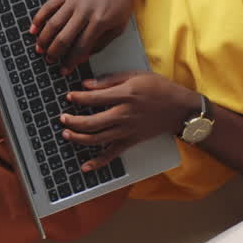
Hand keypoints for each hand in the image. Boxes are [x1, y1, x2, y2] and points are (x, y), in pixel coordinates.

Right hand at [29, 0, 138, 72]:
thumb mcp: (119, 24)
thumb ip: (101, 43)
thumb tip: (84, 56)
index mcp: (100, 22)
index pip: (80, 48)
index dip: (70, 62)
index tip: (64, 70)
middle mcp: (85, 12)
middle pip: (63, 38)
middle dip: (54, 53)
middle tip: (49, 61)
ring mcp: (74, 0)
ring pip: (53, 24)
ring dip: (44, 39)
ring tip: (39, 49)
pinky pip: (49, 6)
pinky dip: (39, 18)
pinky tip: (34, 29)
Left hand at [60, 71, 199, 171]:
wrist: (180, 109)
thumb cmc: (159, 88)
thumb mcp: (135, 75)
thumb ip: (110, 80)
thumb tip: (87, 84)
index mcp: (125, 95)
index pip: (94, 98)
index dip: (78, 98)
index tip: (69, 97)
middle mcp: (124, 114)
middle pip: (92, 122)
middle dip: (73, 121)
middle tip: (62, 118)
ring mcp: (127, 130)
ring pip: (97, 138)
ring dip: (79, 138)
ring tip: (67, 134)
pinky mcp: (131, 141)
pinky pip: (112, 154)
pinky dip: (98, 162)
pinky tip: (85, 166)